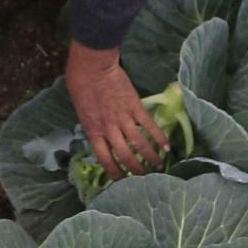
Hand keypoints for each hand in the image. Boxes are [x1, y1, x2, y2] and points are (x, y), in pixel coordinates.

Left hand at [66, 43, 167, 180]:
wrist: (93, 67)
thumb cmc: (81, 85)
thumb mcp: (81, 111)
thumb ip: (92, 125)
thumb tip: (100, 136)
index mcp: (93, 131)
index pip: (104, 159)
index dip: (114, 172)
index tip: (121, 180)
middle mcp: (109, 129)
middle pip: (124, 156)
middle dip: (135, 170)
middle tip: (144, 178)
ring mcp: (123, 118)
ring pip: (139, 143)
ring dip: (150, 157)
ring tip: (159, 165)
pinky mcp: (135, 106)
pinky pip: (149, 125)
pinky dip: (159, 137)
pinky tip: (166, 146)